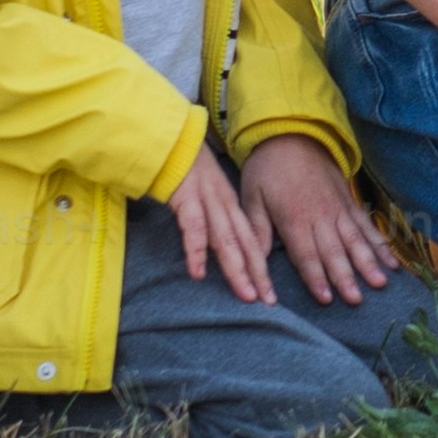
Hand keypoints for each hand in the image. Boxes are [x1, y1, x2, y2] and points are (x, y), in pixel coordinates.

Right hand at [167, 148, 277, 305]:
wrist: (168, 136)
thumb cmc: (184, 169)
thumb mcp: (206, 194)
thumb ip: (214, 219)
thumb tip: (220, 247)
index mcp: (230, 204)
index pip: (251, 240)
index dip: (261, 266)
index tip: (270, 293)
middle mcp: (223, 204)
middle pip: (245, 243)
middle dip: (257, 274)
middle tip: (268, 301)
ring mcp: (206, 200)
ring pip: (226, 240)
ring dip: (237, 268)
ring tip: (246, 294)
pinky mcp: (185, 197)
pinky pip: (193, 228)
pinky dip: (197, 251)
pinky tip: (198, 273)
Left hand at [239, 138, 395, 307]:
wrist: (291, 133)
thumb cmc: (266, 168)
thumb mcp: (251, 197)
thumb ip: (257, 230)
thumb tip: (254, 261)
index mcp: (294, 218)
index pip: (306, 254)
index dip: (317, 277)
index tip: (327, 299)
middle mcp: (321, 216)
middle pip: (335, 251)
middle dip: (346, 277)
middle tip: (357, 300)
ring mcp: (339, 208)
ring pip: (356, 240)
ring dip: (368, 263)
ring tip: (380, 283)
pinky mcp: (349, 202)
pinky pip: (367, 226)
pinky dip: (380, 244)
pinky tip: (391, 261)